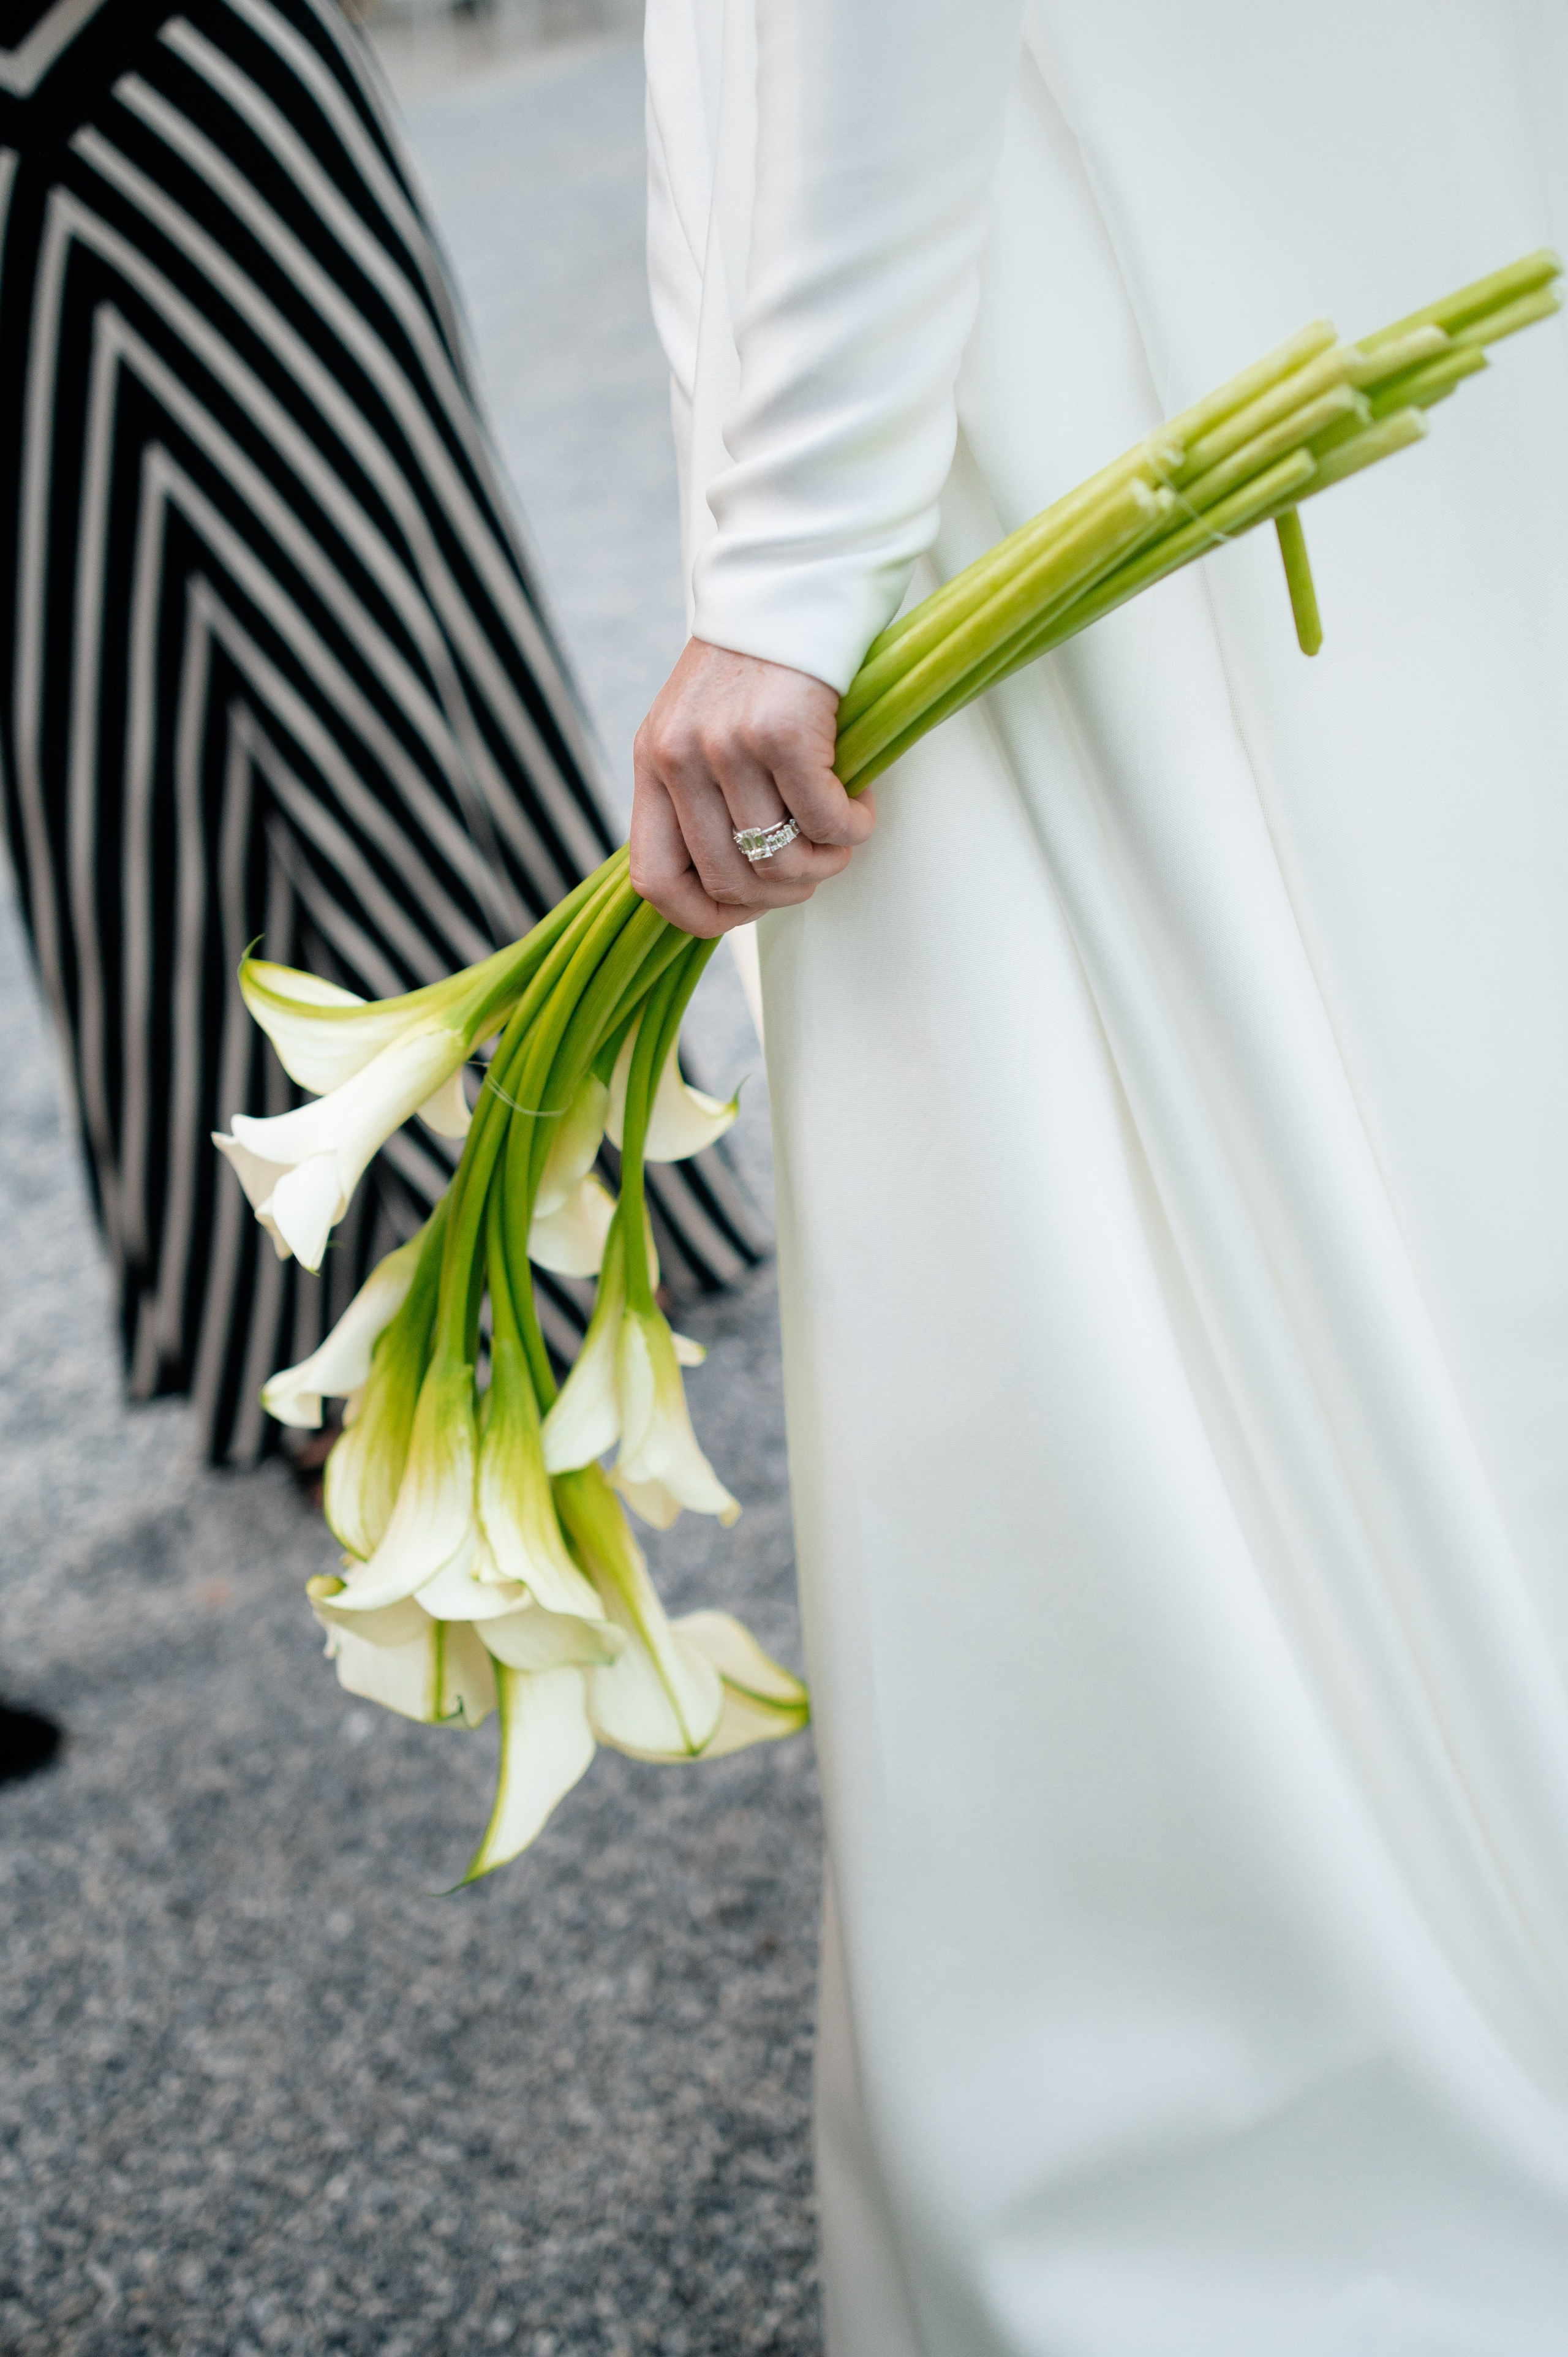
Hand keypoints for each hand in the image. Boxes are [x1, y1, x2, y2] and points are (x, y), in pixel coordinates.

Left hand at [629, 640, 875, 935]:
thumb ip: (699, 793)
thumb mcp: (699, 725)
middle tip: (814, 865)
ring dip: (824, 862)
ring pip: (778, 860)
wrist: (792, 579)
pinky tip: (861, 803)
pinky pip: (824, 821)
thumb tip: (733, 882)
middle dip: (781, 893)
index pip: (655, 881)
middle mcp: (678, 758)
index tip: (745, 910)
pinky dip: (853, 827)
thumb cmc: (756, 662)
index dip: (701, 918)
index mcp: (651, 762)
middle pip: (727, 881)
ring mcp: (726, 746)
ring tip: (842, 832)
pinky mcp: (781, 732)